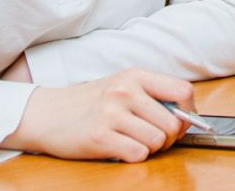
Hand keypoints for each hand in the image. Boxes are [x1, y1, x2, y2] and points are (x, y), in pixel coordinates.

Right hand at [7, 69, 193, 161]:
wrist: (45, 113)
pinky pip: (138, 154)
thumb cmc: (87, 103)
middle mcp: (124, 91)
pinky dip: (134, 157)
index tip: (181, 123)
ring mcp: (111, 114)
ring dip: (151, 149)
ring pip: (157, 141)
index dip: (189, 112)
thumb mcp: (119, 87)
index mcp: (134, 76)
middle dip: (169, 138)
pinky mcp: (99, 137)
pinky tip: (121, 149)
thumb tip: (184, 117)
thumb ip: (149, 96)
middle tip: (154, 140)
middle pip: (173, 123)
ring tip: (135, 143)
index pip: (182, 90)